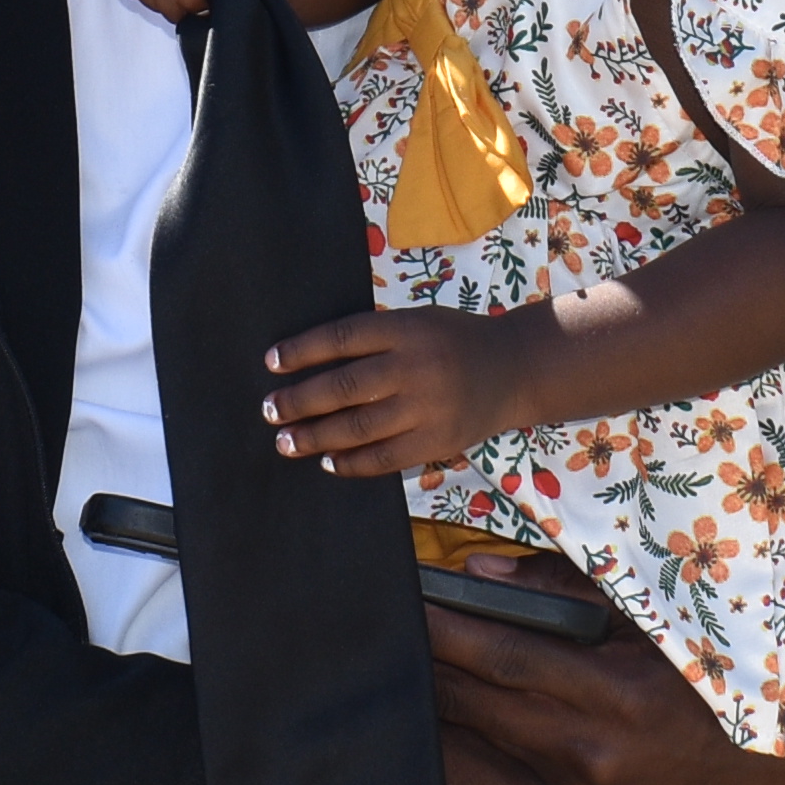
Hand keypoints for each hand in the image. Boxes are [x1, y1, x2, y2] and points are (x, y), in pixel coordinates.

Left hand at [264, 308, 532, 479]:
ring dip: (314, 437)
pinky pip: (384, 458)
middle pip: (343, 387)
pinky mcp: (436, 441)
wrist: (515, 369)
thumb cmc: (454, 341)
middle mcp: (414, 367)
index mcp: (406, 330)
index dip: (301, 351)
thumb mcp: (418, 322)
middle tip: (269, 410)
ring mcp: (426, 408)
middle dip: (298, 401)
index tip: (270, 363)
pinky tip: (328, 461)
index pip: (341, 338)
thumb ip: (374, 339)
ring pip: (357, 427)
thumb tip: (311, 364)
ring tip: (286, 442)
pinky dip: (351, 462)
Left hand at [426, 584, 784, 784]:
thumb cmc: (706, 665)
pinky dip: (473, 722)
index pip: (506, 658)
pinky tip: (441, 696)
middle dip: (426, 664)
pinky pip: (510, 752)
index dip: (447, 631)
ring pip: (486, 732)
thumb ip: (565, 591)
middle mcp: (590, 746)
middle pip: (481, 701)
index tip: (403, 602)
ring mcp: (581, 779)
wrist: (758, 758)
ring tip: (397, 656)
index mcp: (614, 692)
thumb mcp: (651, 613)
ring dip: (440, 695)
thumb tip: (479, 574)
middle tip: (375, 628)